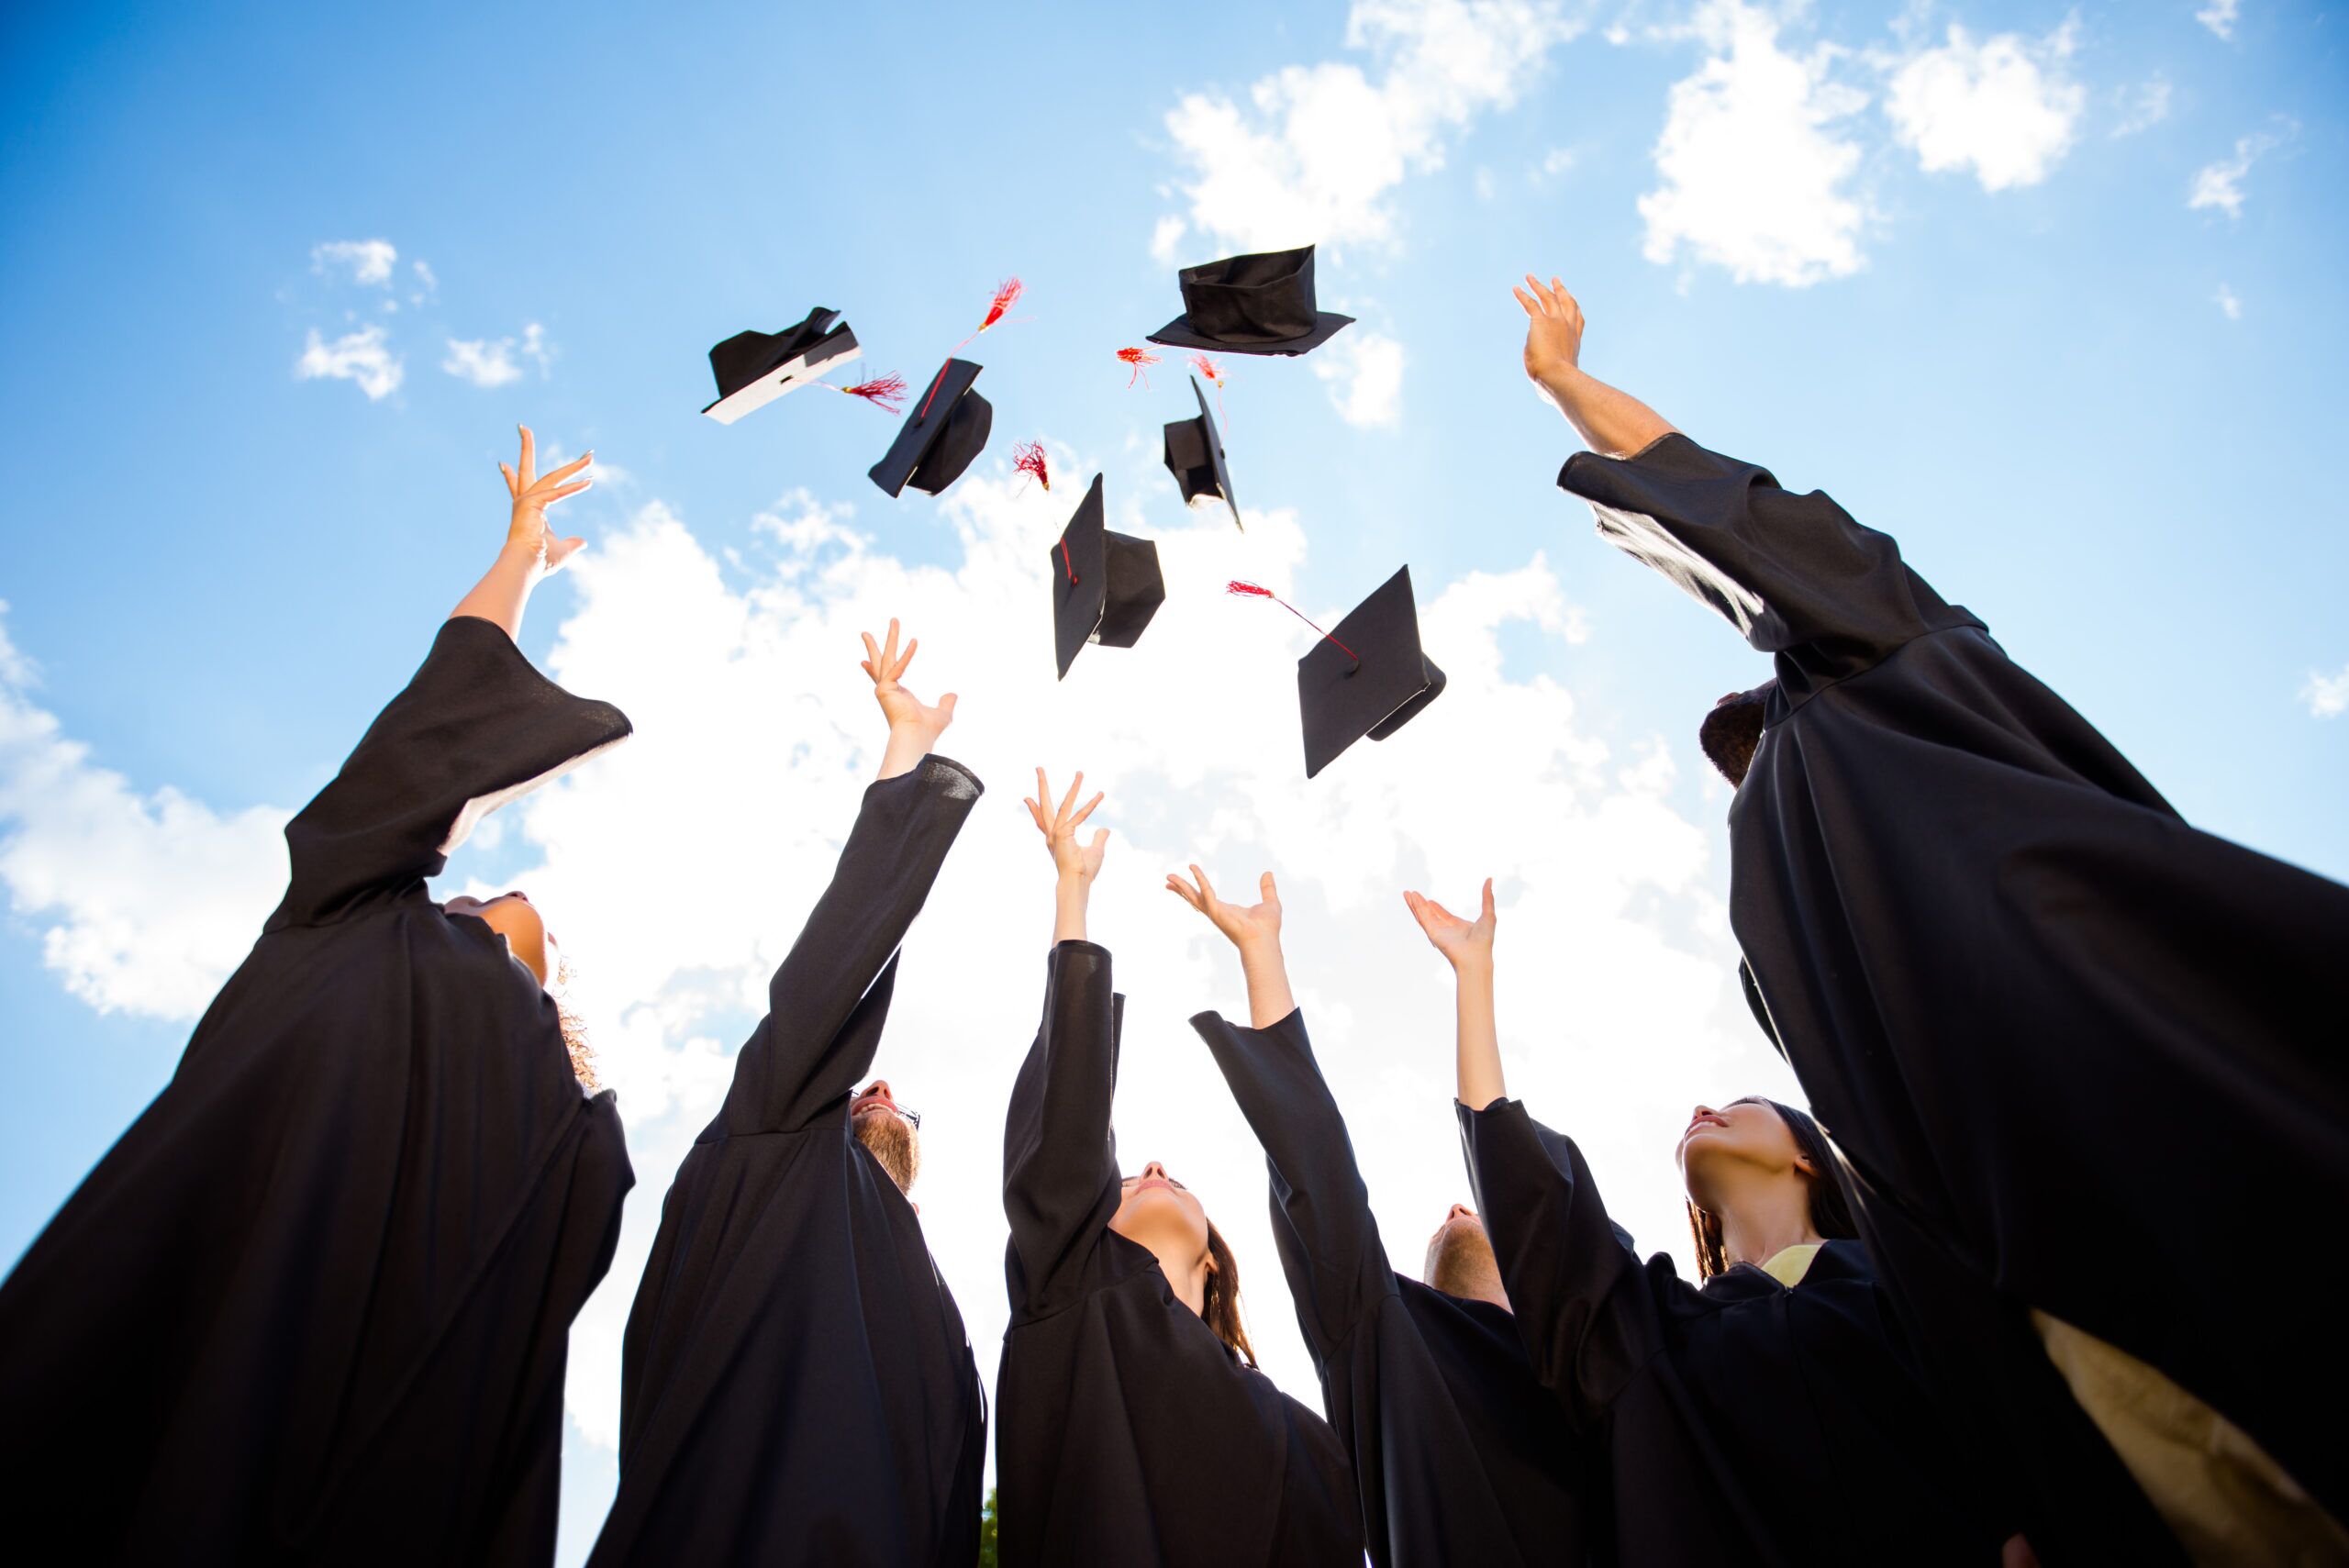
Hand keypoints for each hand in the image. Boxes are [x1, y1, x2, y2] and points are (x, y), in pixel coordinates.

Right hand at [497, 424, 591, 574]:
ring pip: (553, 476)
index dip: (509, 476)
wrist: (526, 566)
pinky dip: (574, 487)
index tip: (503, 463)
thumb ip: (572, 544)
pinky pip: (558, 492)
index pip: (516, 487)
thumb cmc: (540, 561)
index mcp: (526, 510)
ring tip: (590, 457)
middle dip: (526, 446)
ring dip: (574, 467)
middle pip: (525, 468)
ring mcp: (527, 500)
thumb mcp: (562, 550)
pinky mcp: (534, 503)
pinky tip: (590, 482)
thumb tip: (583, 541)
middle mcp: (523, 501)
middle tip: (523, 426)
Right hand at [860, 619, 957, 740]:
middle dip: (873, 647)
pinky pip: (898, 666)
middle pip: (879, 663)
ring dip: (891, 637)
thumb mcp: (942, 713)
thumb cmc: (927, 729)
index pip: (883, 678)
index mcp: (896, 696)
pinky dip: (908, 655)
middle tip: (865, 633)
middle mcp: (886, 690)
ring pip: (887, 657)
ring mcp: (883, 688)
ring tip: (894, 620)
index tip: (863, 661)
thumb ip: (946, 703)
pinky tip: (916, 641)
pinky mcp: (884, 688)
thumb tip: (953, 695)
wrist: (917, 737)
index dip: (873, 669)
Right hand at [1027, 768, 1108, 885]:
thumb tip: (1105, 829)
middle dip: (1042, 786)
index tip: (1027, 797)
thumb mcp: (1095, 851)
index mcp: (1055, 839)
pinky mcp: (1063, 833)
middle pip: (1045, 806)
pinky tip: (1100, 795)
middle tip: (1038, 768)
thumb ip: (1099, 838)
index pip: (1042, 821)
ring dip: (1074, 788)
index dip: (1034, 809)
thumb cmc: (1084, 871)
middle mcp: (1052, 834)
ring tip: (1080, 772)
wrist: (1077, 883)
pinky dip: (1090, 805)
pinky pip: (1079, 815)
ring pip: (1064, 805)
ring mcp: (1056, 833)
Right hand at [1166, 866, 1281, 952]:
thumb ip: (1267, 888)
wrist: (1265, 940)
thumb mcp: (1270, 902)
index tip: (1186, 884)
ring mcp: (1215, 913)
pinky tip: (1194, 868)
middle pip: (1194, 898)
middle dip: (1181, 889)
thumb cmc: (1268, 928)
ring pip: (1194, 896)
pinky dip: (1200, 879)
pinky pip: (1206, 891)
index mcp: (1226, 911)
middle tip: (1168, 880)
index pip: (1207, 898)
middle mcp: (1217, 912)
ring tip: (1168, 877)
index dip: (1196, 889)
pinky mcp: (1216, 911)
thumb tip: (1268, 874)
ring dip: (1181, 886)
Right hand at [1404, 879, 1495, 970]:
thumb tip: (1489, 880)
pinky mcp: (1432, 934)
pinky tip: (1412, 899)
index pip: (1444, 916)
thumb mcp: (1488, 914)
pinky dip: (1417, 908)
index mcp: (1458, 928)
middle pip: (1429, 915)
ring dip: (1414, 904)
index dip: (1436, 908)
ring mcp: (1438, 933)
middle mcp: (1446, 931)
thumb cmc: (1484, 940)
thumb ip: (1487, 897)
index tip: (1430, 901)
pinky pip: (1423, 918)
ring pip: (1422, 916)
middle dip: (1420, 904)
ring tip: (1407, 893)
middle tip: (1412, 893)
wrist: (1476, 956)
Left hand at [1512, 275, 1583, 396]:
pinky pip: (1530, 303)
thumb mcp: (1559, 382)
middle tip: (1556, 281)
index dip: (1575, 309)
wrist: (1558, 378)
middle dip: (1561, 290)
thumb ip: (1554, 382)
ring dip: (1539, 286)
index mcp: (1574, 342)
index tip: (1573, 300)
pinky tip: (1516, 288)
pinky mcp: (1540, 321)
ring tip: (1530, 277)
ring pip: (1547, 297)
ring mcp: (1556, 322)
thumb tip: (1547, 395)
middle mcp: (1568, 328)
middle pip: (1566, 302)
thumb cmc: (1559, 387)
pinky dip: (1523, 295)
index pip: (1578, 321)